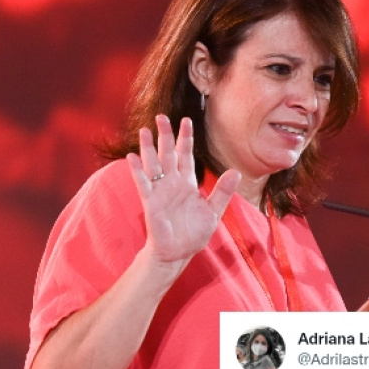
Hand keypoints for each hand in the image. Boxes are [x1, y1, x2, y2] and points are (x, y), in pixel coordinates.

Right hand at [126, 115, 239, 265]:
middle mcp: (173, 183)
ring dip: (148, 148)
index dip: (186, 138)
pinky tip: (133, 157)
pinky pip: (143, 183)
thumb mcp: (214, 212)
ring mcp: (160, 191)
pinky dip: (138, 170)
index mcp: (188, 183)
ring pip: (153, 164)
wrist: (178, 252)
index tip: (187, 120)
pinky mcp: (150, 202)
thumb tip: (236, 172)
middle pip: (168, 153)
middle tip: (162, 116)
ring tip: (144, 130)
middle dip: (165, 135)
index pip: (186, 155)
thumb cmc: (194, 233)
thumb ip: (223, 192)